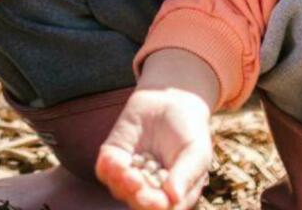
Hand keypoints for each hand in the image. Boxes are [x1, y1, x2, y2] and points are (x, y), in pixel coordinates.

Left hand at [95, 55, 216, 209]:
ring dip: (120, 183)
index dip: (156, 206)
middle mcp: (149, 190)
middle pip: (138, 202)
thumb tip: (173, 198)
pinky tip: (112, 159)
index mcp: (172, 195)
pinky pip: (105, 171)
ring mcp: (130, 175)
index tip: (155, 201)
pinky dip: (107, 168)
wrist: (172, 101)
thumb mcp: (196, 151)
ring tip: (125, 170)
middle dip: (136, 195)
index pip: (162, 208)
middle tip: (135, 182)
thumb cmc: (190, 131)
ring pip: (119, 189)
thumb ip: (186, 174)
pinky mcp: (114, 158)